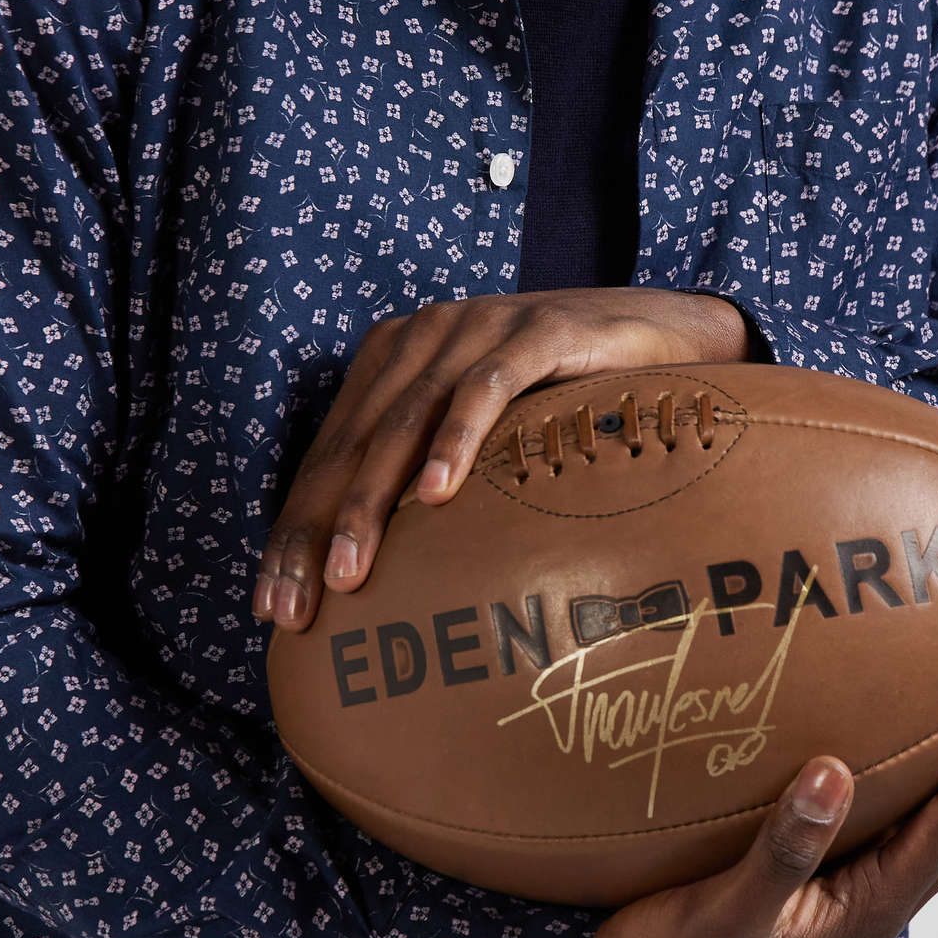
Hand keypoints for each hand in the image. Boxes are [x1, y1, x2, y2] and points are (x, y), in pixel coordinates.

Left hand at [251, 286, 750, 632]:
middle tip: (295, 608)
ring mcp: (478, 327)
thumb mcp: (483, 434)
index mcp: (394, 358)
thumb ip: (427, 472)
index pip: (330, 455)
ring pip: (406, 423)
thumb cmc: (565, 396)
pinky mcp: (537, 331)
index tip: (273, 610)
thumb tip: (372, 574)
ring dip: (371, 503)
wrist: (665, 329)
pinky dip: (456, 443)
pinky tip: (436, 496)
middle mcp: (424, 335)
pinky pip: (486, 391)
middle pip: (354, 445)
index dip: (294, 530)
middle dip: (315, 531)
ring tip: (348, 574)